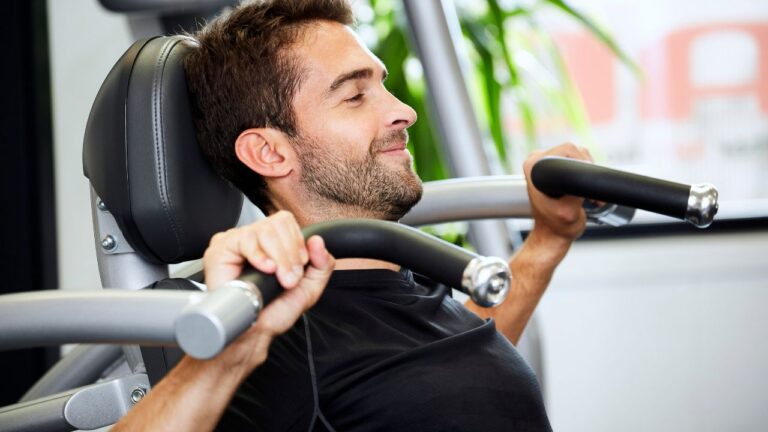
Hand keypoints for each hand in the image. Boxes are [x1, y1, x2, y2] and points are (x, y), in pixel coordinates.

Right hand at [201, 210, 334, 374]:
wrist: (253, 330)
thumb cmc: (274, 310)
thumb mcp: (310, 287)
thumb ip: (322, 264)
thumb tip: (318, 241)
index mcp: (271, 241)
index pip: (286, 221)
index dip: (297, 242)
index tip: (300, 266)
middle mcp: (253, 238)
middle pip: (277, 223)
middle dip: (290, 253)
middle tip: (289, 278)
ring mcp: (236, 241)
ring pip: (264, 231)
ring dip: (278, 257)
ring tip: (278, 278)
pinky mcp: (220, 249)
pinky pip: (244, 240)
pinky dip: (259, 255)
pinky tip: (264, 269)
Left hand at [523, 143, 590, 250]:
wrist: (553, 235)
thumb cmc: (557, 226)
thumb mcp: (569, 212)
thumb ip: (576, 194)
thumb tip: (586, 180)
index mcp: (534, 167)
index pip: (567, 149)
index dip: (583, 164)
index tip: (583, 186)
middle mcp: (537, 161)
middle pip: (576, 151)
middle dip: (587, 172)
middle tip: (587, 196)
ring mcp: (547, 163)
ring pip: (581, 157)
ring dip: (589, 176)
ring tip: (587, 198)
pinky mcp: (556, 168)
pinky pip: (580, 163)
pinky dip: (587, 177)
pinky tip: (585, 196)